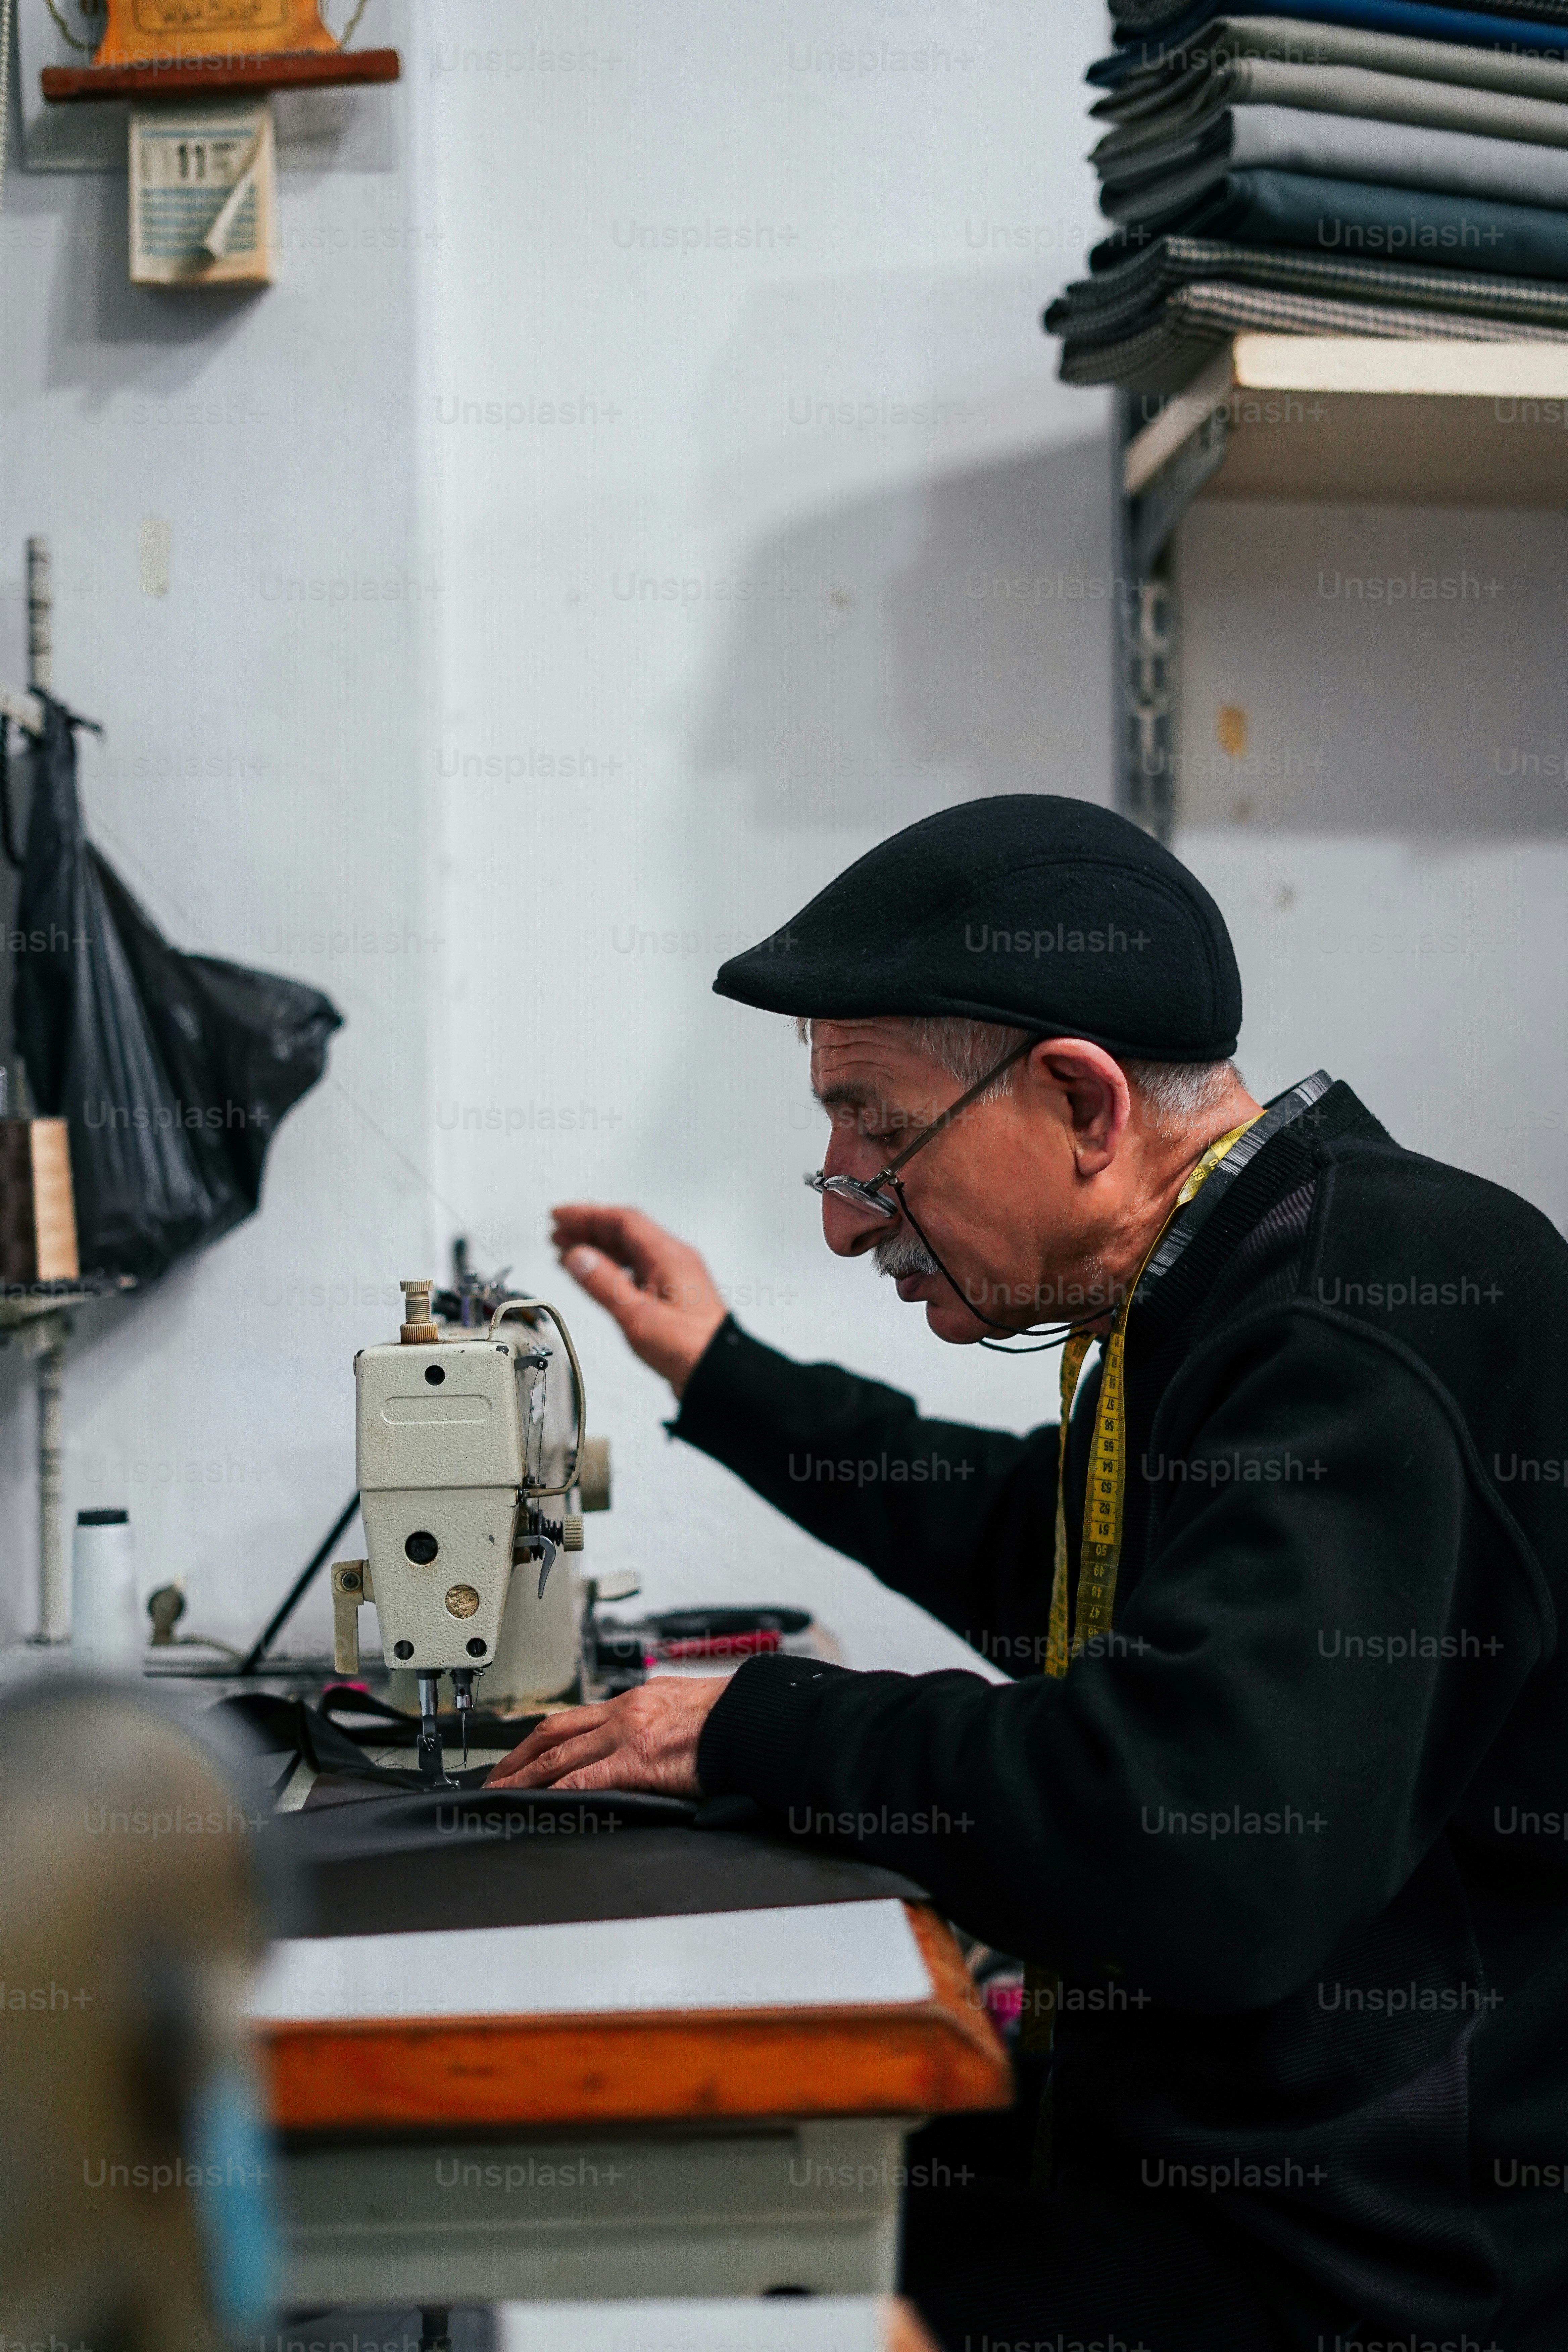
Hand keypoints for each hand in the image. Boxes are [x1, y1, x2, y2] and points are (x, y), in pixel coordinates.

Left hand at [485, 1677, 729, 1796]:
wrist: (755, 1719)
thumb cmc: (729, 1717)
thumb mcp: (682, 1705)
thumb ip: (655, 1718)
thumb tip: (645, 1738)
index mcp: (636, 1699)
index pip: (575, 1717)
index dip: (540, 1736)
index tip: (522, 1754)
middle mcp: (624, 1710)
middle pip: (554, 1731)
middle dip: (518, 1757)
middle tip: (496, 1778)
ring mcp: (628, 1734)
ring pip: (559, 1754)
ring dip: (525, 1776)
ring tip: (503, 1794)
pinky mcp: (637, 1760)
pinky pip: (586, 1778)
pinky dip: (558, 1791)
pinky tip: (539, 1803)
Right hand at [550, 1204, 727, 1395]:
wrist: (720, 1375)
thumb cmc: (687, 1349)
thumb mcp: (638, 1317)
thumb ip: (604, 1284)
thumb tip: (577, 1256)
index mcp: (669, 1256)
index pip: (623, 1221)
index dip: (587, 1215)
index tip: (559, 1216)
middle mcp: (674, 1260)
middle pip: (626, 1232)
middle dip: (589, 1229)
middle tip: (557, 1234)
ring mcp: (674, 1276)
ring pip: (631, 1250)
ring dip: (599, 1248)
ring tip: (568, 1254)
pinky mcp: (672, 1294)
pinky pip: (637, 1267)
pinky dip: (612, 1267)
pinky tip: (597, 1276)